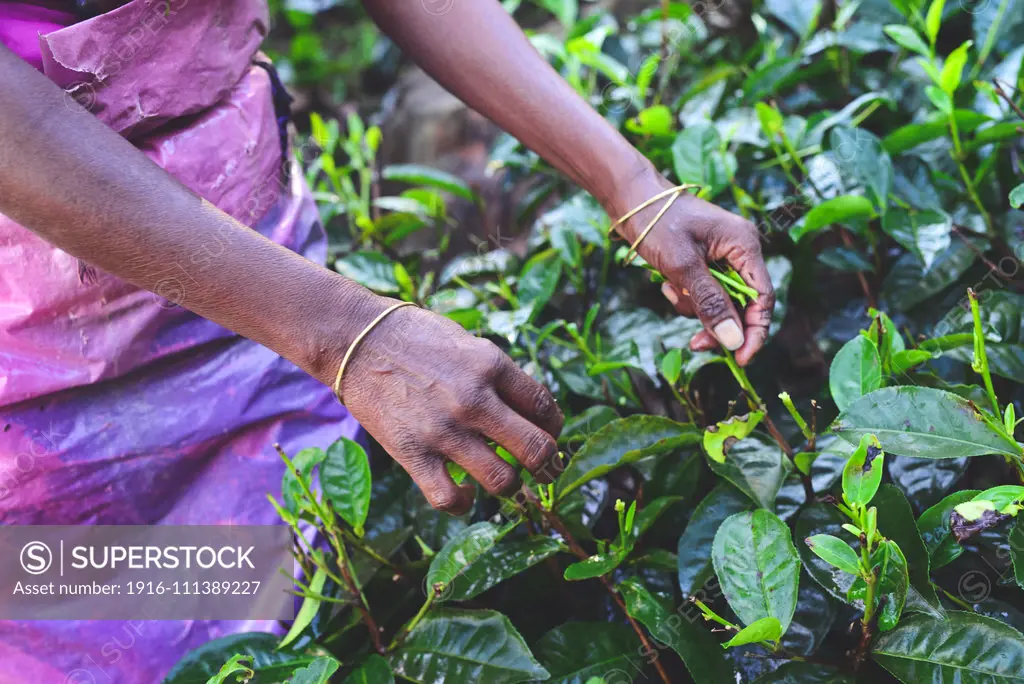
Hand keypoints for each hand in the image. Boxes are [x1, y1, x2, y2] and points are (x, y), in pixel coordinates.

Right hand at [337, 303, 563, 513]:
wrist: (355, 340)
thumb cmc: (414, 337)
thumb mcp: (468, 344)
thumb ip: (499, 376)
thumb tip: (529, 411)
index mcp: (492, 365)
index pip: (545, 407)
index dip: (554, 427)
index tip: (548, 433)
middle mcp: (474, 400)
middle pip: (537, 450)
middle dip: (547, 465)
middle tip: (543, 470)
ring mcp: (443, 430)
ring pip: (502, 481)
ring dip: (510, 485)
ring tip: (502, 478)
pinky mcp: (412, 454)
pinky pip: (449, 499)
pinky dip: (463, 502)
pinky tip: (463, 491)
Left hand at [615, 169, 774, 365]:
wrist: (630, 200)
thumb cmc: (658, 224)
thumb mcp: (683, 266)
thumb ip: (710, 303)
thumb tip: (733, 340)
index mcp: (745, 245)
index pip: (762, 298)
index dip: (754, 331)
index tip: (740, 359)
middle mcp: (739, 252)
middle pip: (740, 304)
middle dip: (716, 322)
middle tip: (694, 344)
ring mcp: (721, 258)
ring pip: (718, 302)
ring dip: (694, 307)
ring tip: (669, 289)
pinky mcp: (703, 263)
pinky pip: (702, 293)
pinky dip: (685, 296)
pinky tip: (666, 283)